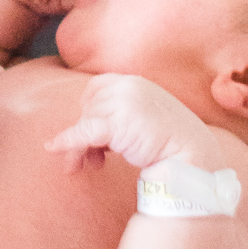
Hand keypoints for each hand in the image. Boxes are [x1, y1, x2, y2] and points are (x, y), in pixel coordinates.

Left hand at [47, 71, 217, 174]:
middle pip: (88, 107)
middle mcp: (128, 87)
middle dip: (83, 132)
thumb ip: (120, 114)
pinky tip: (53, 148)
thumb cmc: (170, 143)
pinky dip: (67, 141)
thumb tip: (88, 131)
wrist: (194, 158)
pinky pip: (83, 132)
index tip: (91, 131)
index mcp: (135, 82)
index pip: (96, 87)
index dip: (88, 109)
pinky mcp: (118, 124)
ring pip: (85, 122)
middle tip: (87, 160)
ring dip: (81, 147)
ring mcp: (123, 103)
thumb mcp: (144, 118)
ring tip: (89, 166)